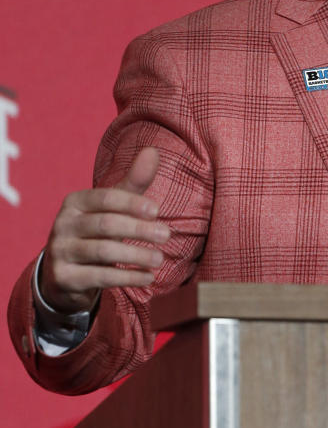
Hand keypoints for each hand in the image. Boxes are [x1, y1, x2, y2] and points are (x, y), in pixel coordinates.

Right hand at [38, 148, 169, 314]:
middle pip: (105, 224)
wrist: (63, 273)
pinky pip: (99, 277)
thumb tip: (153, 150)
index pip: (105, 197)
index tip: (157, 211)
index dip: (132, 203)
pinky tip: (148, 277)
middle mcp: (63, 224)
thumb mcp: (113, 208)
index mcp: (75, 202)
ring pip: (102, 252)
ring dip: (135, 255)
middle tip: (166, 235)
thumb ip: (133, 182)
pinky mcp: (64, 277)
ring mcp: (60, 251)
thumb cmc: (96, 233)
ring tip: (160, 259)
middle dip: (138, 229)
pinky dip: (127, 277)